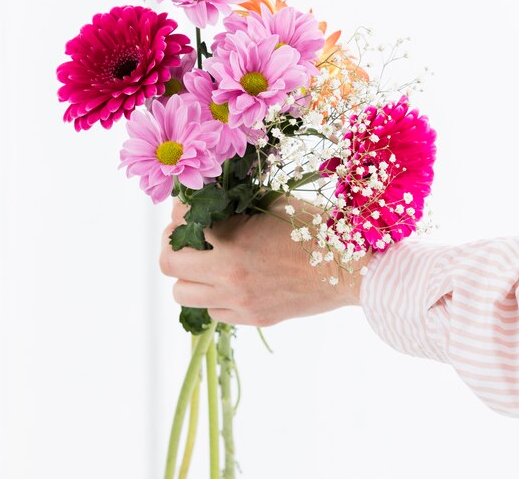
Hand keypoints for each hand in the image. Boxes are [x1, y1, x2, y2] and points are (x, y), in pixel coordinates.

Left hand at [159, 198, 368, 326]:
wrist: (350, 268)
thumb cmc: (316, 229)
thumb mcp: (273, 205)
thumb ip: (236, 205)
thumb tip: (209, 200)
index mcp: (232, 243)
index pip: (180, 226)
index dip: (179, 212)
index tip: (187, 206)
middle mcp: (228, 277)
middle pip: (168, 265)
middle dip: (173, 245)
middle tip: (187, 235)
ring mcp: (239, 303)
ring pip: (183, 294)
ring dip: (188, 275)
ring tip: (206, 261)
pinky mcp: (252, 319)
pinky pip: (213, 312)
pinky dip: (213, 296)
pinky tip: (231, 281)